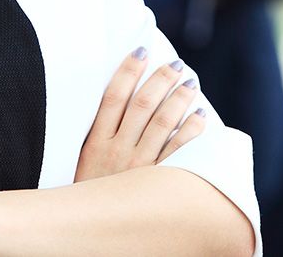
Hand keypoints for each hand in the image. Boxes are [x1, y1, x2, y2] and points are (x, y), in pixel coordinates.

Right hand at [75, 48, 205, 181]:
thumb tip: (117, 100)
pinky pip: (177, 154)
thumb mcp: (82, 162)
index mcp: (95, 141)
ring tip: (191, 82)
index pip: (112, 96)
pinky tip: (200, 117)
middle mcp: (116, 150)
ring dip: (178, 100)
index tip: (142, 50)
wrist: (88, 233)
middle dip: (160, 80)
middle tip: (176, 64)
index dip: (127, 70)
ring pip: (161, 124)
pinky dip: (190, 133)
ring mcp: (137, 168)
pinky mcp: (154, 185)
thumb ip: (99, 134)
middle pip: (141, 105)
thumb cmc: (86, 193)